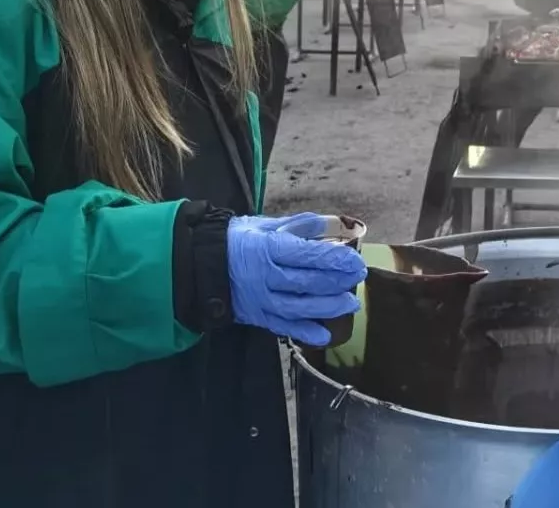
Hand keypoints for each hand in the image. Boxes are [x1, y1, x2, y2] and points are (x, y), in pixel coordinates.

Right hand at [227, 212, 366, 345]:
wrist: (200, 266)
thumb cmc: (238, 240)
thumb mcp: (265, 225)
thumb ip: (299, 226)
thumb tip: (331, 223)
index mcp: (269, 248)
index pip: (308, 255)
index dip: (335, 259)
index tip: (355, 261)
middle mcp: (265, 276)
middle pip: (307, 282)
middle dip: (337, 282)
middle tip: (358, 278)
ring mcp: (260, 299)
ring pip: (298, 307)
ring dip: (327, 308)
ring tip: (349, 305)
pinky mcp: (257, 316)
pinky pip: (282, 327)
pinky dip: (304, 332)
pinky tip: (324, 335)